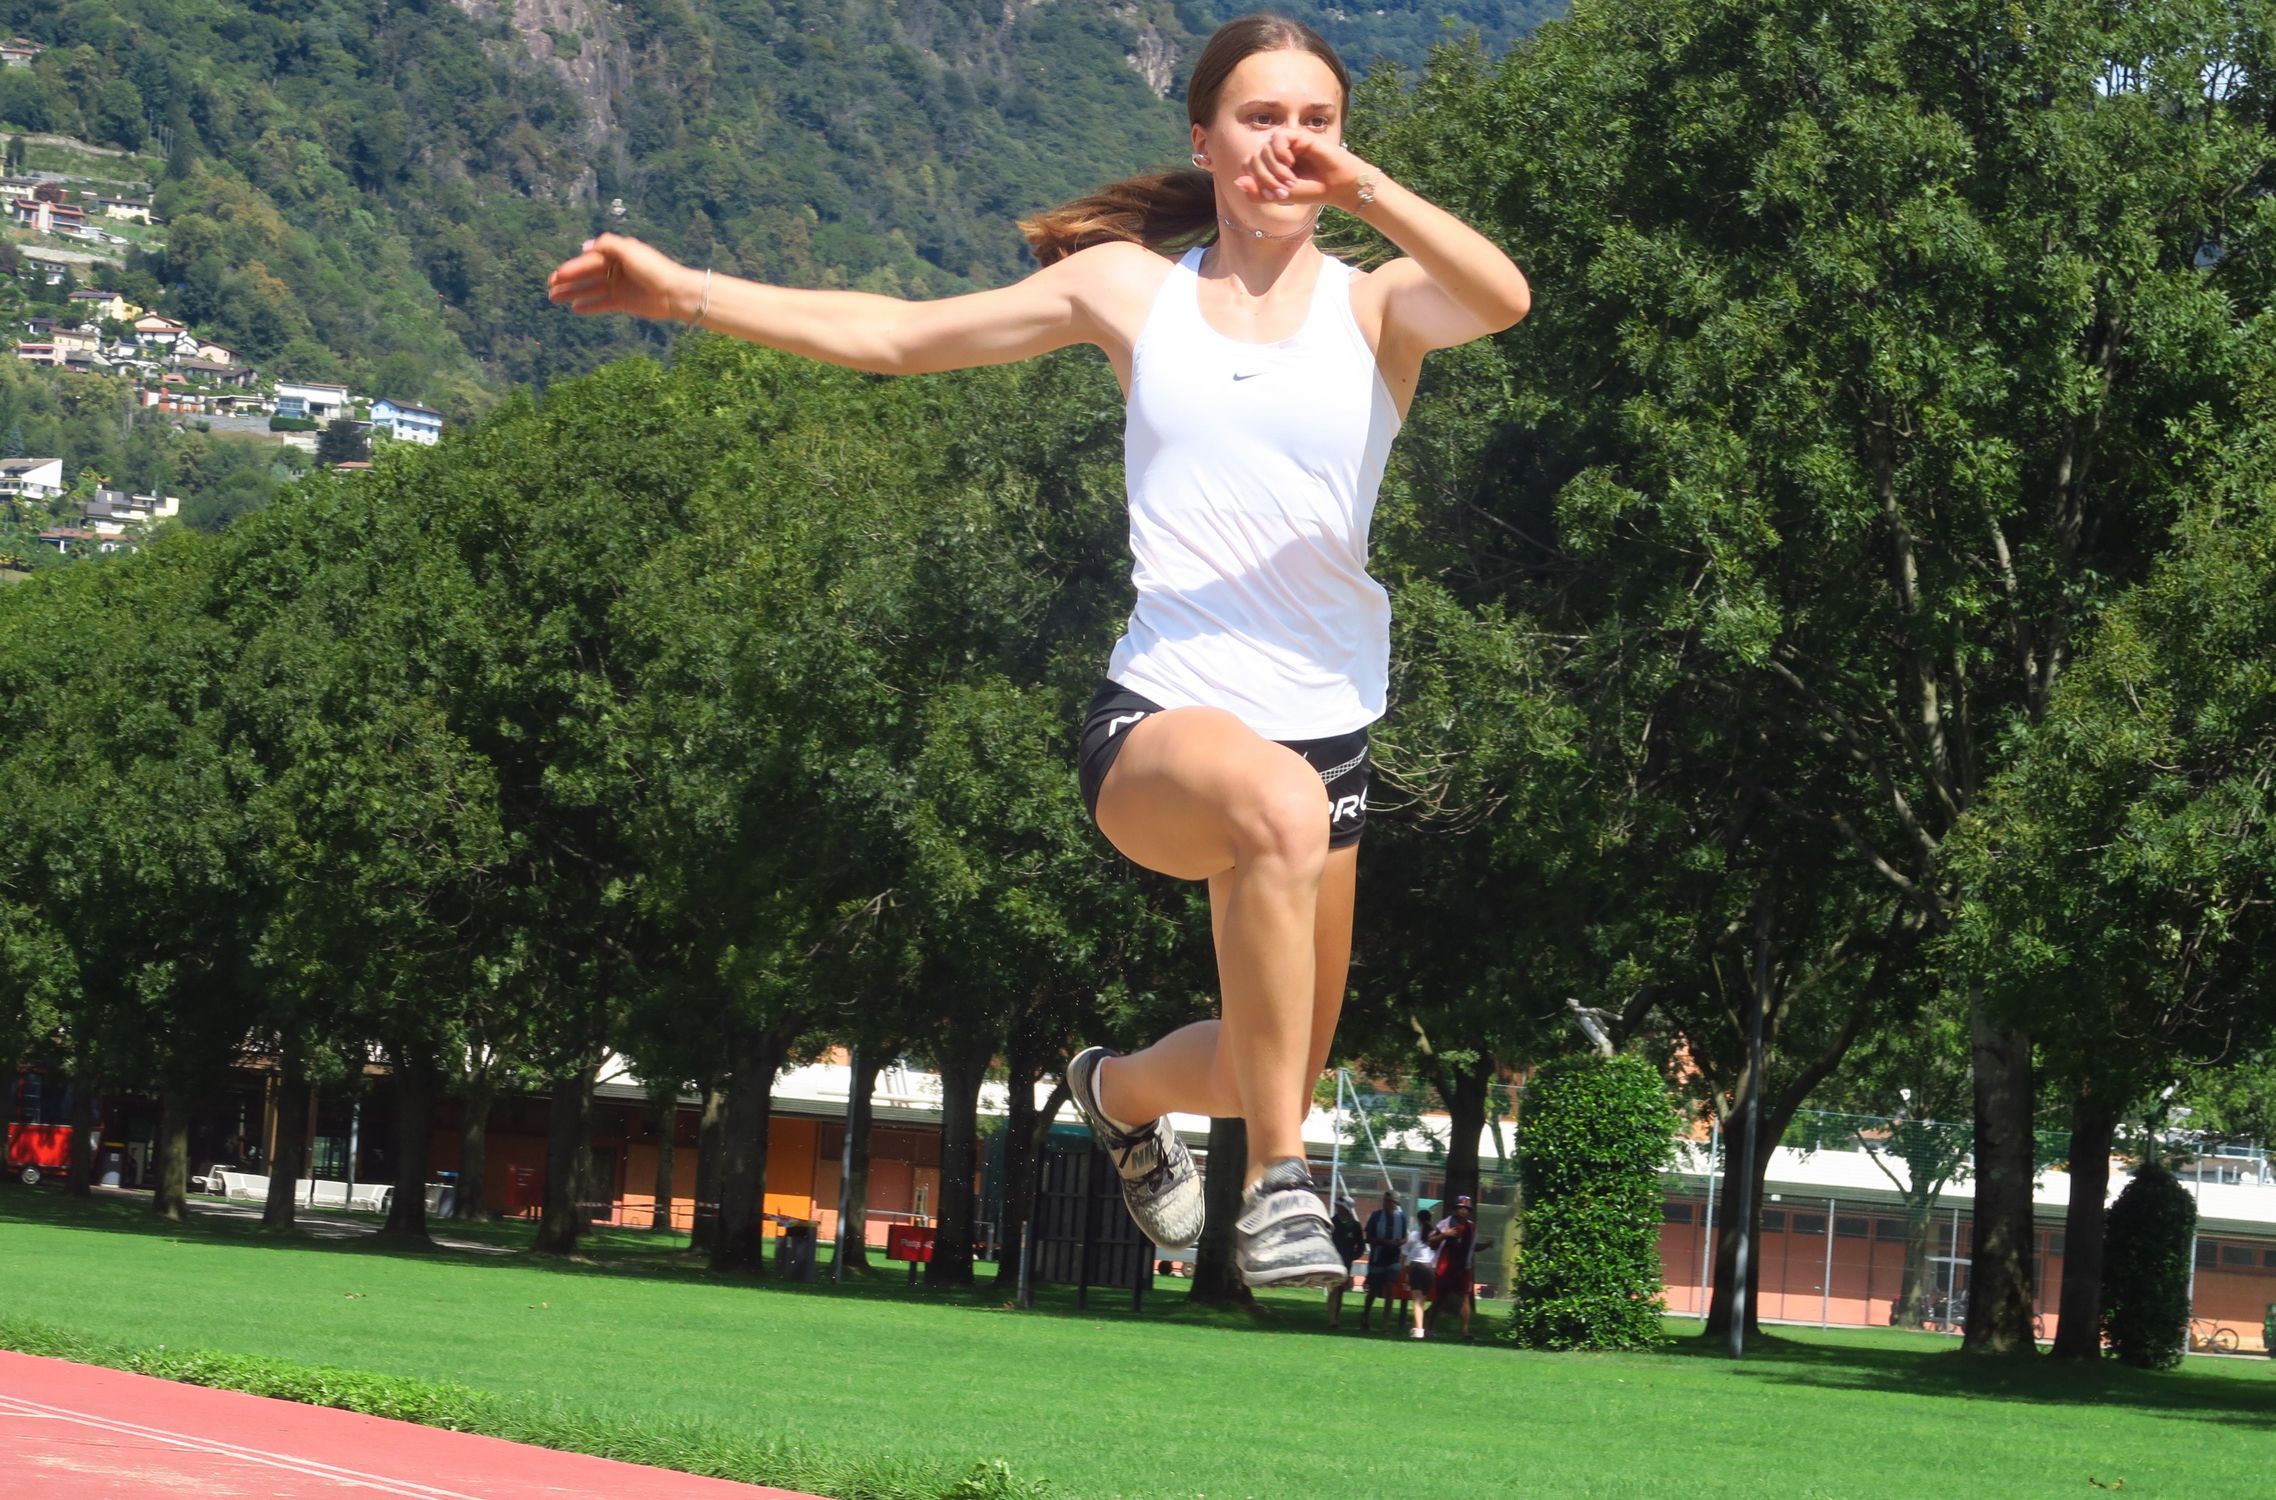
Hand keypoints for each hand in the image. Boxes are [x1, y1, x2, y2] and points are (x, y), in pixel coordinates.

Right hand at [547, 232, 700, 322]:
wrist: (675, 293)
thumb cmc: (653, 268)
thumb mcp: (629, 250)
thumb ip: (607, 245)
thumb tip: (585, 246)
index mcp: (616, 254)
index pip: (588, 261)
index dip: (571, 268)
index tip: (556, 276)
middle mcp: (615, 270)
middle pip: (587, 275)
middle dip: (568, 281)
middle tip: (549, 288)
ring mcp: (619, 287)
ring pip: (591, 290)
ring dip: (574, 294)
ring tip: (555, 299)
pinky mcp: (624, 302)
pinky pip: (602, 304)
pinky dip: (589, 306)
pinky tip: (575, 309)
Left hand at [1232, 128, 1375, 211]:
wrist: (1338, 186)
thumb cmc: (1313, 190)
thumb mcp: (1281, 196)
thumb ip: (1258, 193)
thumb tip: (1237, 182)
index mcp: (1270, 166)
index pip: (1248, 166)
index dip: (1255, 181)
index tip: (1273, 194)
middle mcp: (1277, 154)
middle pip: (1252, 159)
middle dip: (1264, 178)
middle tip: (1283, 189)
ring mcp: (1287, 144)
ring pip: (1263, 149)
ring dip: (1273, 169)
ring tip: (1290, 179)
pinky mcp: (1298, 136)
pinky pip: (1277, 137)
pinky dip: (1280, 152)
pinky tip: (1290, 161)